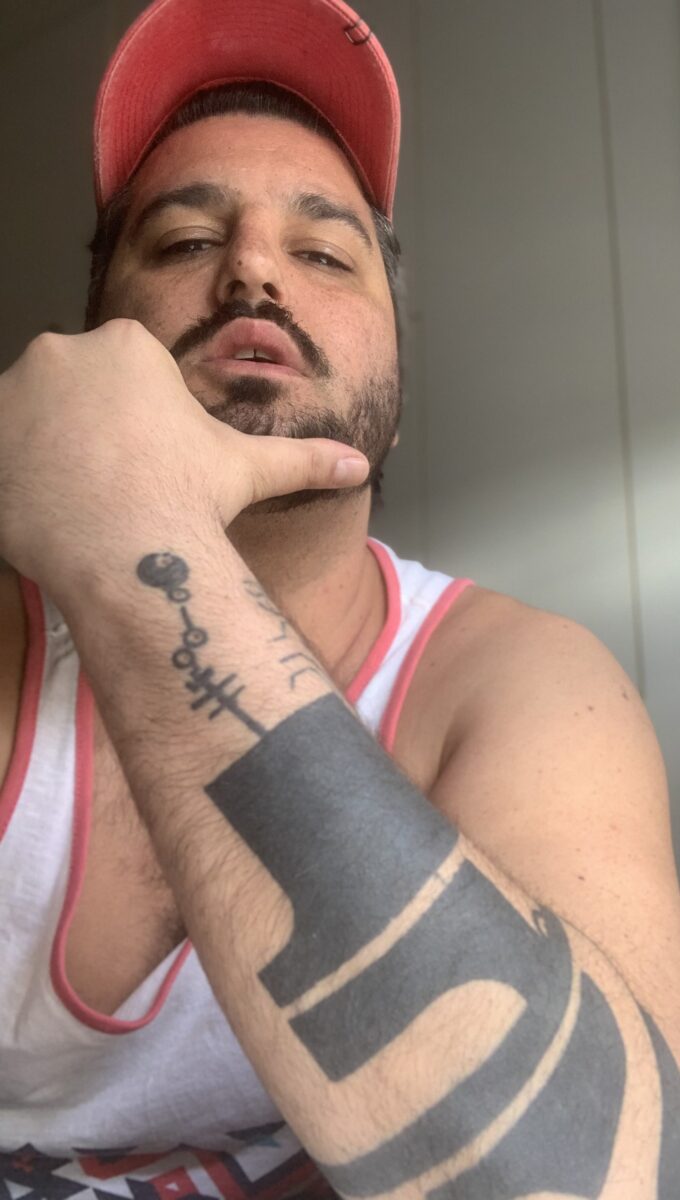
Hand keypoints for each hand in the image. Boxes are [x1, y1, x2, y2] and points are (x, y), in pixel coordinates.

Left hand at [0, 320, 367, 595]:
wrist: (130, 553)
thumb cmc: (186, 502)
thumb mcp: (247, 471)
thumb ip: (301, 459)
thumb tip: (358, 465)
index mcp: (127, 345)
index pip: (119, 377)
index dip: (131, 426)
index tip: (140, 465)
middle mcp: (64, 350)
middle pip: (69, 392)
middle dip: (83, 434)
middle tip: (106, 486)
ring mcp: (15, 390)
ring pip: (27, 420)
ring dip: (43, 454)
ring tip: (75, 502)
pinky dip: (13, 476)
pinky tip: (43, 510)